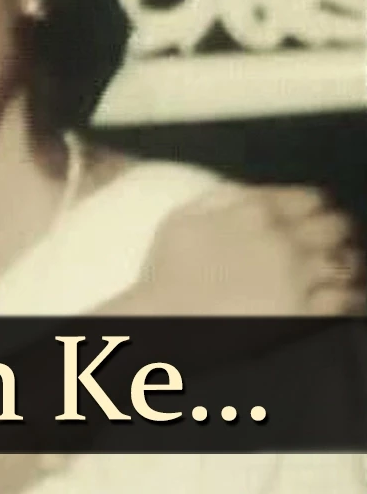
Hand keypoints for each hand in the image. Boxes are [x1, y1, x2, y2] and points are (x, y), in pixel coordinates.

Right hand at [136, 184, 363, 316]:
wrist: (168, 322)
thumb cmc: (167, 274)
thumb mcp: (182, 219)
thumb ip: (221, 197)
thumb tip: (251, 191)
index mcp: (255, 212)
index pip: (309, 198)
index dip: (311, 207)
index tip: (308, 217)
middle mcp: (284, 240)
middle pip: (335, 226)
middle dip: (330, 233)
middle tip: (320, 244)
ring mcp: (298, 278)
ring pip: (346, 261)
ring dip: (341, 263)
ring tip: (328, 272)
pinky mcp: (307, 313)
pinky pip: (347, 299)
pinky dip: (344, 296)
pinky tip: (328, 298)